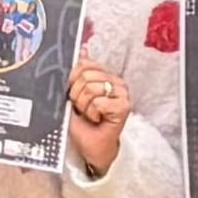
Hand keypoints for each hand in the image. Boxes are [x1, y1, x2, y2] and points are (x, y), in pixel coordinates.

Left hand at [65, 59, 126, 173]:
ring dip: (84, 106)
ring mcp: (123, 93)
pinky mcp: (124, 106)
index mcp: (105, 75)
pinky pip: (98, 102)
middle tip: (82, 108)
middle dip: (77, 95)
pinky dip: (92, 114)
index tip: (73, 95)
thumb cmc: (82, 123)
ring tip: (89, 114)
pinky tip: (97, 119)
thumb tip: (82, 50)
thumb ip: (78, 73)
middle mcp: (116, 81)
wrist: (91, 147)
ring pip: (91, 89)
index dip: (72, 80)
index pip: (84, 64)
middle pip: (85, 77)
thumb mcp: (74, 95)